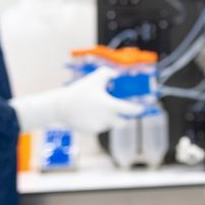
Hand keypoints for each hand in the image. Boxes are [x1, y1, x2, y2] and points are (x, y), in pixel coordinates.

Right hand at [10, 67, 142, 133]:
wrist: (61, 106)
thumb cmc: (80, 91)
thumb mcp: (95, 78)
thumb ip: (108, 73)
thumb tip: (117, 74)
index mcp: (111, 106)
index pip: (130, 110)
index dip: (138, 109)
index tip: (142, 108)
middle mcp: (107, 119)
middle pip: (123, 123)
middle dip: (124, 119)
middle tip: (121, 113)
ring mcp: (99, 126)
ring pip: (109, 124)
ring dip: (108, 119)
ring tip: (97, 110)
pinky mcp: (91, 131)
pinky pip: (98, 127)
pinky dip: (97, 122)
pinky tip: (89, 115)